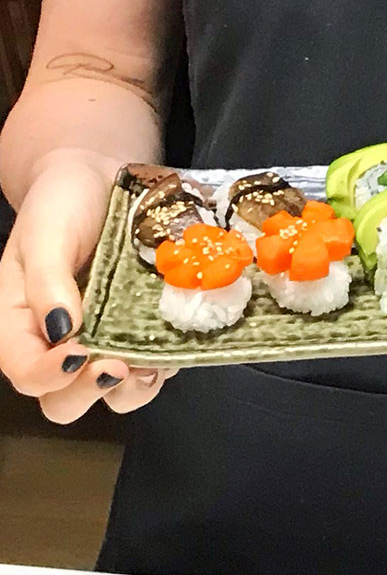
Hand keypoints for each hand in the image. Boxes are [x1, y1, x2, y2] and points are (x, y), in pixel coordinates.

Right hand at [0, 151, 173, 420]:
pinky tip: (177, 348)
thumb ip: (47, 283)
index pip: (25, 372)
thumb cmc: (62, 203)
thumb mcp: (45, 236)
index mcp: (21, 326)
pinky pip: (153, 363)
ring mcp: (105, 337)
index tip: (80, 354)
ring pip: (112, 393)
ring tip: (152, 367)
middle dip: (89, 392)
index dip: (50, 376)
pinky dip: (165, 364)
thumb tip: (62, 333)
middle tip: (117, 365)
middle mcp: (60, 342)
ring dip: (132, 390)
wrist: (103, 174)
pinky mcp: (142, 325)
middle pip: (63, 400)